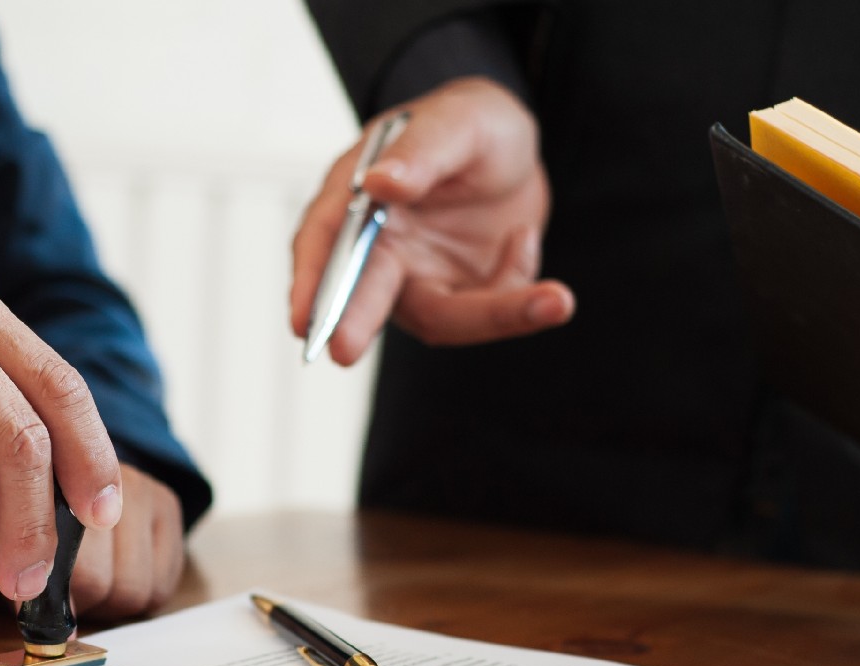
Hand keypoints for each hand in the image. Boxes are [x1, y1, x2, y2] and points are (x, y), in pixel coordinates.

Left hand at [0, 463, 184, 637]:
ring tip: (75, 577)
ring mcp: (135, 481)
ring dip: (102, 598)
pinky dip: (135, 590)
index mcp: (26, 461)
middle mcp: (95, 466)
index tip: (19, 596)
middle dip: (66, 596)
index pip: (42, 537)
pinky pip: (161, 581)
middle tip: (44, 582)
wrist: (44, 469)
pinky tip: (106, 570)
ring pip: (132, 585)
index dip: (29, 584)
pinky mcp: (167, 504)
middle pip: (93, 577)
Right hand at [289, 76, 573, 365]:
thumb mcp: (457, 120)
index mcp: (357, 199)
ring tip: (557, 301)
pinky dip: (519, 283)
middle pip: (362, 297)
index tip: (302, 321)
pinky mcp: (457, 299)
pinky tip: (524, 237)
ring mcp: (416, 281)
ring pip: (441, 319)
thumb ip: (420, 152)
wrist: (512, 151)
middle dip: (353, 324)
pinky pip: (488, 310)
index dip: (311, 284)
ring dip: (498, 314)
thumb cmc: (468, 124)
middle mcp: (377, 251)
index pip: (325, 245)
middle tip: (343, 352)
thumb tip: (378, 184)